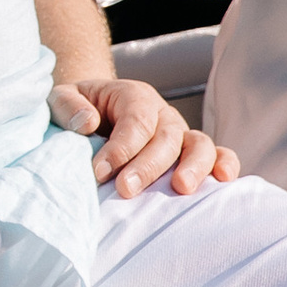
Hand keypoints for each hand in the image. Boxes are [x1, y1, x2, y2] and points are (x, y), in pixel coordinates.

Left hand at [48, 75, 237, 198]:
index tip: (98, 172)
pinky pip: (216, 155)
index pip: (135, 121)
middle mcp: (162, 113)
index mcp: (133, 96)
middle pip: (166, 137)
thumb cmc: (76, 110)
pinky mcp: (189, 154)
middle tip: (125, 190)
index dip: (121, 147)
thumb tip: (88, 123)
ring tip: (181, 188)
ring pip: (198, 145)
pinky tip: (223, 181)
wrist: (91, 114)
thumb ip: (68, 106)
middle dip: (147, 165)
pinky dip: (224, 164)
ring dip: (193, 167)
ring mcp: (180, 134)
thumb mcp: (61, 100)